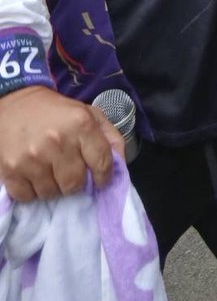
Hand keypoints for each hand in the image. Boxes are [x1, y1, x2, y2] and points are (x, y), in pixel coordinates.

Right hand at [0, 86, 122, 201]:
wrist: (15, 103)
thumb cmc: (57, 111)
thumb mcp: (89, 114)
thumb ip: (109, 137)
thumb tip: (120, 165)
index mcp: (81, 124)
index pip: (102, 162)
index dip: (104, 176)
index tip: (100, 180)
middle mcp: (58, 140)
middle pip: (75, 184)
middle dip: (75, 183)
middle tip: (70, 172)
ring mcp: (32, 157)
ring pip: (51, 193)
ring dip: (53, 187)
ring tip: (50, 171)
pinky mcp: (11, 169)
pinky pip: (27, 197)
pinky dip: (31, 192)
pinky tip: (33, 175)